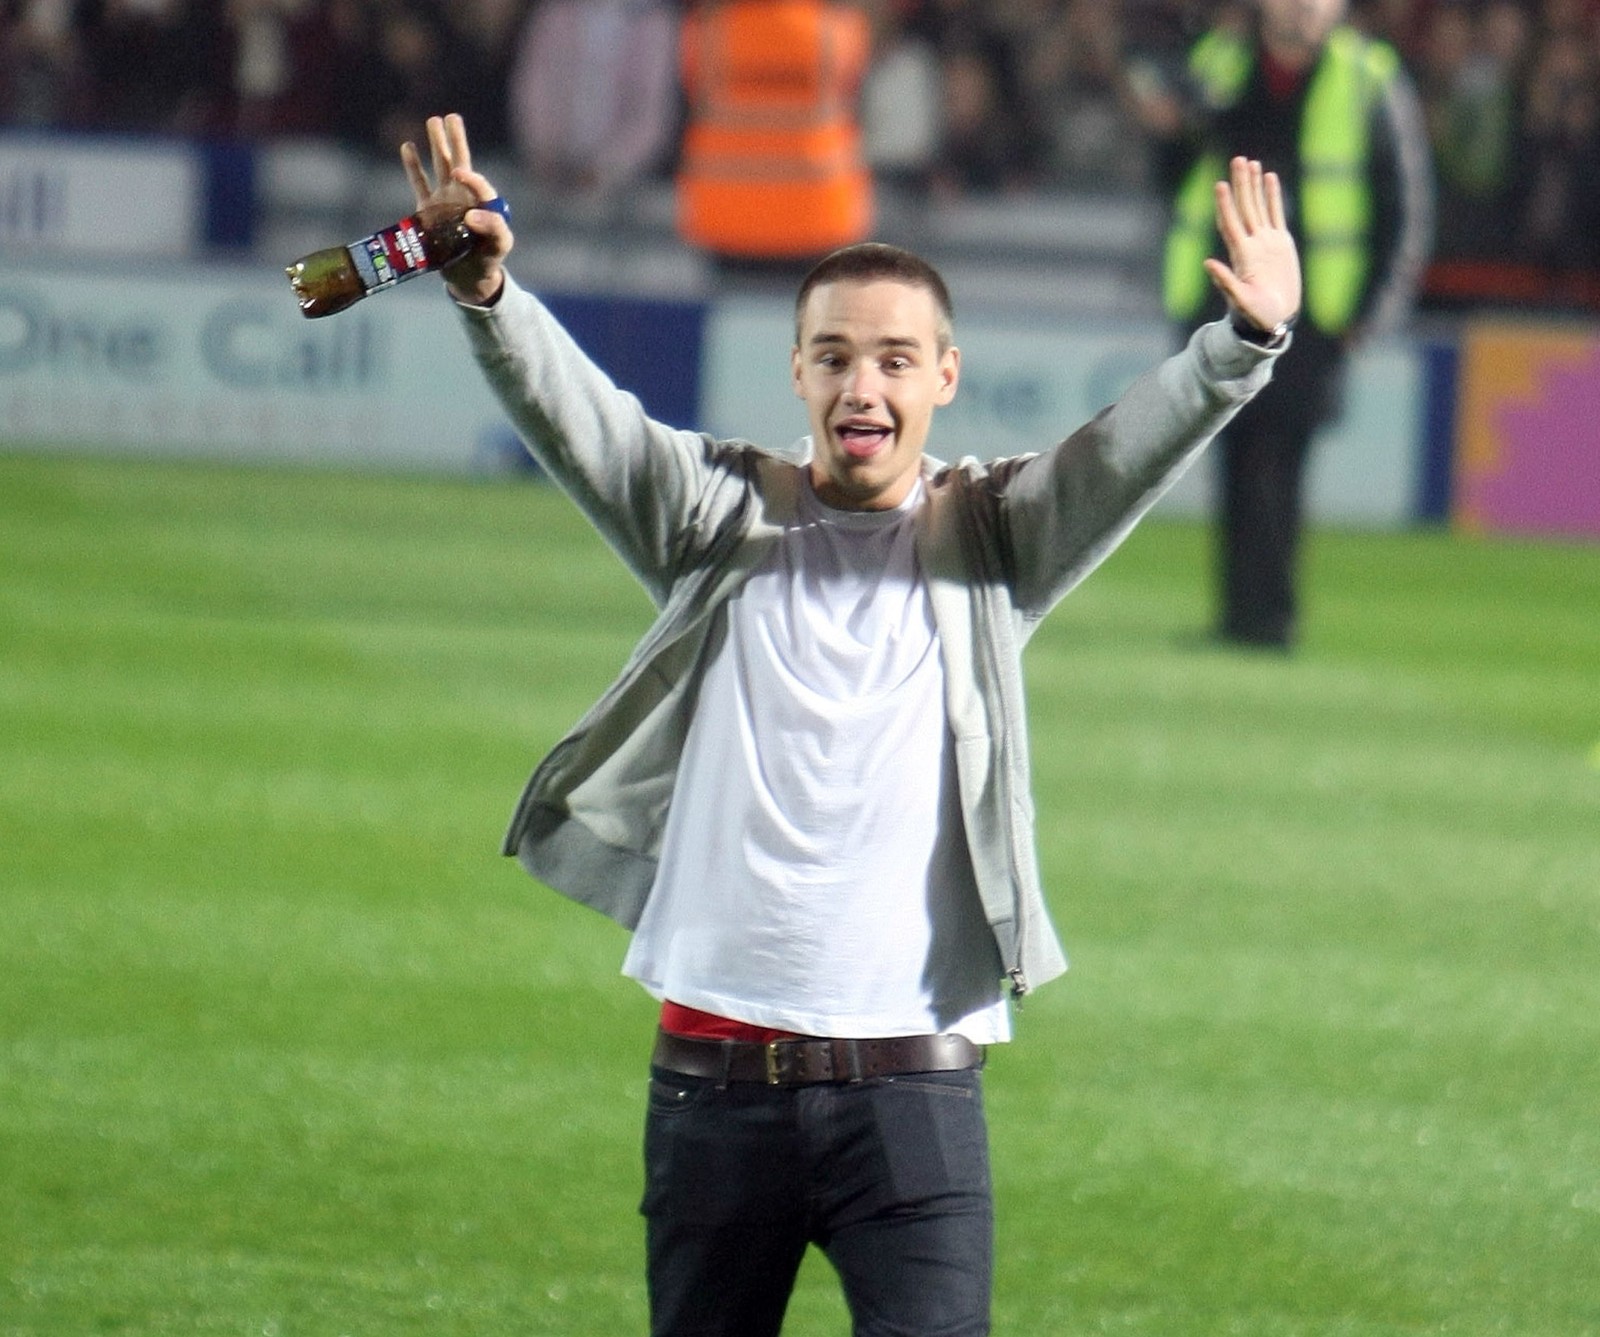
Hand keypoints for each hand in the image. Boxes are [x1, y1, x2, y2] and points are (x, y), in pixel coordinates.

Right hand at [400, 112, 512, 305]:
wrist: (470, 276)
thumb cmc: (489, 258)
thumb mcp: (500, 245)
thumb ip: (493, 228)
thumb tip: (470, 215)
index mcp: (483, 202)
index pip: (478, 183)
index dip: (471, 177)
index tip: (462, 174)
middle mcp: (463, 196)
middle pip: (459, 162)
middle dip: (455, 140)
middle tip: (451, 117)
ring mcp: (444, 200)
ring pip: (439, 166)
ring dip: (436, 144)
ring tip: (433, 120)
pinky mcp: (428, 210)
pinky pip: (419, 183)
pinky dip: (413, 166)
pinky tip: (408, 146)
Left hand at [1204, 156, 1301, 335]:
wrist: (1274, 319)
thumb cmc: (1255, 315)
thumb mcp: (1240, 300)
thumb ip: (1225, 282)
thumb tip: (1207, 263)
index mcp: (1242, 255)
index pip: (1231, 223)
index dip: (1225, 204)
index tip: (1220, 184)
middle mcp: (1252, 244)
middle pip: (1244, 208)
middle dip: (1240, 184)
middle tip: (1237, 160)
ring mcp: (1265, 242)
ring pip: (1258, 207)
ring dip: (1253, 185)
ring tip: (1250, 162)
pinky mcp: (1280, 243)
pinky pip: (1275, 214)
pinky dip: (1272, 196)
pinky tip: (1270, 178)